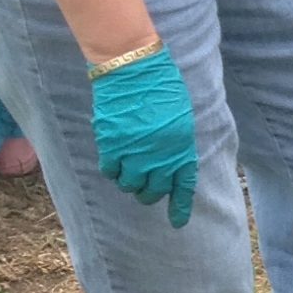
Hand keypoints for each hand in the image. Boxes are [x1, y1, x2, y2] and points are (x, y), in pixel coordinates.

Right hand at [90, 45, 196, 228]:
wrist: (135, 70)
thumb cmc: (162, 88)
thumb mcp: (181, 118)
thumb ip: (177, 144)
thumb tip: (169, 163)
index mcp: (181, 150)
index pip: (183, 188)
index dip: (180, 207)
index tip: (177, 222)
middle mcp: (160, 158)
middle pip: (153, 192)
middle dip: (149, 192)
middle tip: (144, 185)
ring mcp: (135, 154)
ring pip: (129, 185)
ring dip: (129, 181)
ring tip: (128, 169)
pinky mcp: (112, 146)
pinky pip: (110, 172)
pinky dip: (112, 170)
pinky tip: (114, 159)